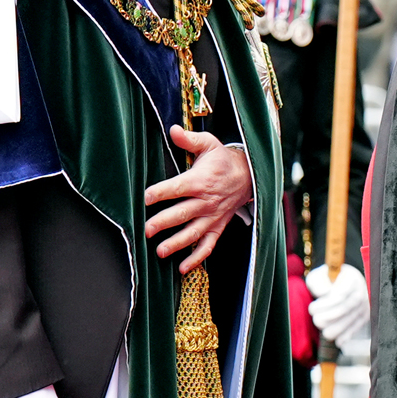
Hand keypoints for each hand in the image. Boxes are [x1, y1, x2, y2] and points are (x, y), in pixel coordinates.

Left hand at [143, 128, 253, 272]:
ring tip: (160, 252)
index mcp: (200, 180)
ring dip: (176, 244)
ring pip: (192, 233)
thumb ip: (189, 139)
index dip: (161, 192)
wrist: (250, 176)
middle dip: (163, 222)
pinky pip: (208, 246)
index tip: (146, 197)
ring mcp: (212, 217)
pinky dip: (196, 258)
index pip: (177, 187)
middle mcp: (205, 201)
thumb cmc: (223, 160)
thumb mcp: (208, 144)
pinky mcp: (217, 227)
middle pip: (181, 213)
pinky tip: (182, 268)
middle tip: (146, 230)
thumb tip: (172, 129)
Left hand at [305, 262, 370, 342]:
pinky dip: (346, 336)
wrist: (347, 282)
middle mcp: (360, 292)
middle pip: (342, 310)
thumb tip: (323, 294)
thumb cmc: (329, 279)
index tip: (312, 308)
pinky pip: (356, 328)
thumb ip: (317, 282)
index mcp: (350, 279)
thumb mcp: (320, 274)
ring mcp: (364, 305)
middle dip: (326, 318)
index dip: (323, 305)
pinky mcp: (364, 316)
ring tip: (323, 329)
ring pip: (348, 322)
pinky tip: (338, 341)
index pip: (338, 296)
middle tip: (316, 318)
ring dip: (333, 329)